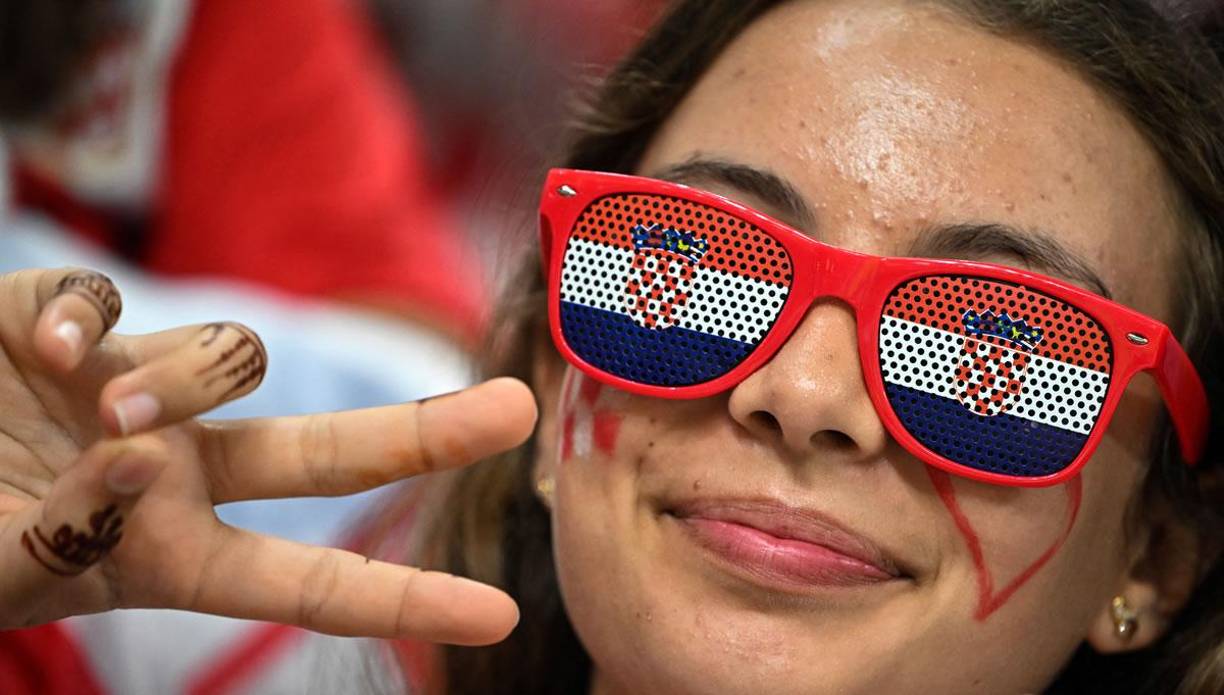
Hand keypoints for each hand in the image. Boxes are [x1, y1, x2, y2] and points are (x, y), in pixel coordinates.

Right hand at [0, 268, 535, 644]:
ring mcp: (138, 387)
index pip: (308, 584)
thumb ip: (65, 539)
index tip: (500, 617)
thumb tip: (141, 459)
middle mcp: (179, 464)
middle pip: (332, 453)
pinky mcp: (77, 321)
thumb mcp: (4, 568)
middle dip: (427, 432)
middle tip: (521, 408)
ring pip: (236, 359)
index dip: (403, 601)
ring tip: (103, 413)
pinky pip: (115, 300)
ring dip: (186, 385)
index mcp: (175, 549)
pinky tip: (43, 345)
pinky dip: (84, 319)